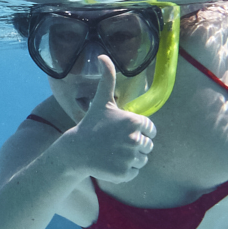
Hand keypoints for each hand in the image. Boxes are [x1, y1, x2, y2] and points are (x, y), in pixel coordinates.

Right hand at [65, 54, 156, 184]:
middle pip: (147, 146)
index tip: (123, 131)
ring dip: (131, 158)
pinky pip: (135, 172)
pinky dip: (125, 170)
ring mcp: (129, 158)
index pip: (151, 130)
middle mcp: (134, 139)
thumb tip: (103, 55)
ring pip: (142, 160)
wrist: (76, 150)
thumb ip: (108, 78)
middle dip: (135, 145)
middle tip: (116, 143)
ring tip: (114, 152)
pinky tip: (111, 162)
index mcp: (135, 122)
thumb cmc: (91, 124)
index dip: (139, 130)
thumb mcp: (102, 100)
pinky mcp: (124, 173)